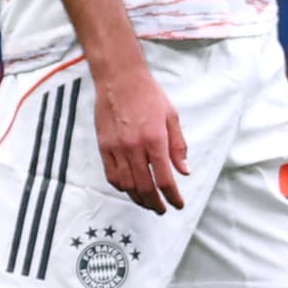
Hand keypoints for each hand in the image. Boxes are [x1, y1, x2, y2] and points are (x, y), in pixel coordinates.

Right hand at [92, 59, 189, 212]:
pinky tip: (129, 189)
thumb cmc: (148, 94)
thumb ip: (178, 147)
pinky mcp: (104, 146)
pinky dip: (121, 187)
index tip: (177, 204)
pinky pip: (111, 175)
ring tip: (147, 203)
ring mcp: (117, 148)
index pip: (165, 179)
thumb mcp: (171, 117)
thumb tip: (184, 171)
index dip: (173, 197)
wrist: (120, 78)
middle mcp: (135, 147)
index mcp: (155, 139)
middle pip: (145, 187)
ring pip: (127, 185)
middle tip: (162, 209)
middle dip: (156, 203)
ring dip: (138, 199)